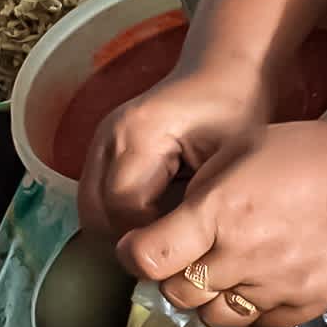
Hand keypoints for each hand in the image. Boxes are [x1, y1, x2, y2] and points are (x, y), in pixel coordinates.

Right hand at [77, 63, 273, 235]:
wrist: (222, 74)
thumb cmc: (235, 112)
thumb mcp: (230, 160)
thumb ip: (202, 202)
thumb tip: (185, 251)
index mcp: (139, 135)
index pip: (125, 208)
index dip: (152, 235)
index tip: (185, 245)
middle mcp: (108, 138)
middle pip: (97, 214)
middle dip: (133, 241)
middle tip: (174, 251)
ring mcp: (99, 144)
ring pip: (91, 212)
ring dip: (124, 232)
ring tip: (167, 238)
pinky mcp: (102, 152)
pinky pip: (98, 199)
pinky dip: (121, 218)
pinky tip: (158, 221)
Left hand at [115, 116, 326, 326]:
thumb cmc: (314, 152)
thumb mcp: (241, 148)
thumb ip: (201, 192)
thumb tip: (179, 227)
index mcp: (218, 212)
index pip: (147, 258)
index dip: (136, 253)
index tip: (144, 245)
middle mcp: (242, 257)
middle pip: (177, 293)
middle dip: (174, 276)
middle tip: (191, 255)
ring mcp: (276, 287)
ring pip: (214, 317)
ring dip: (210, 298)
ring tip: (229, 270)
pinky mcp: (306, 305)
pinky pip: (259, 323)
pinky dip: (252, 307)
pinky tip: (264, 278)